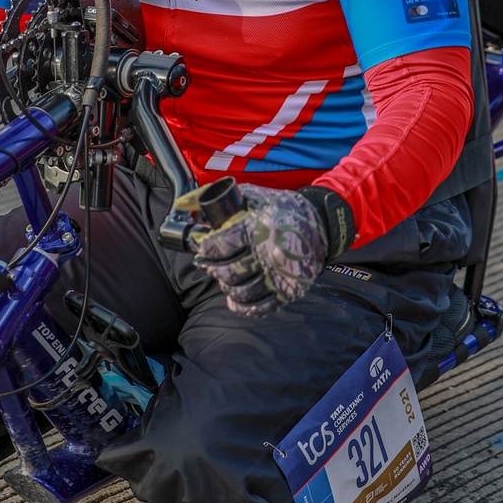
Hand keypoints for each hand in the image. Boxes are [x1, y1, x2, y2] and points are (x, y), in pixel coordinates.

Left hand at [192, 186, 327, 317]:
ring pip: (243, 291)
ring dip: (226, 287)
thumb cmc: (282, 207)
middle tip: (207, 264)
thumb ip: (217, 197)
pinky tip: (234, 300)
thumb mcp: (252, 195)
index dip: (206, 248)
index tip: (201, 247)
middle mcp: (270, 253)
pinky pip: (262, 307)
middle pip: (230, 271)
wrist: (322, 224)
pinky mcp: (289, 290)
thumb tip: (181, 204)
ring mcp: (281, 275)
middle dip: (212, 269)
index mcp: (260, 227)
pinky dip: (243, 307)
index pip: (224, 243)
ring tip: (221, 278)